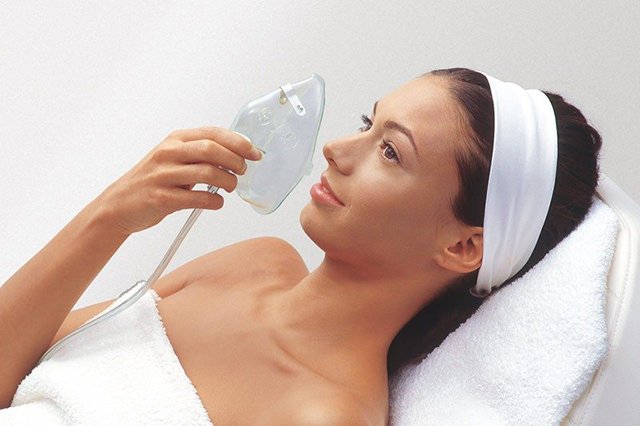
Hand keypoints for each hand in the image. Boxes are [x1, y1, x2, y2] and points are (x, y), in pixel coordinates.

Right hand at [94, 127, 261, 235]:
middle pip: (212, 149)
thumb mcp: (174, 158)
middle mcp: (169, 153)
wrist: (120, 204)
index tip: (254, 153)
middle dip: (235, 161)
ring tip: (230, 187)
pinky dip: (214, 201)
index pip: (213, 133)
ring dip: (228, 181)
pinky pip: (197, 198)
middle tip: (243, 171)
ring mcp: (163, 175)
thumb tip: (237, 155)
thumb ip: (200, 154)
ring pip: (208, 173)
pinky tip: (216, 202)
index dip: (238, 142)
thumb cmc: (153, 180)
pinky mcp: (161, 198)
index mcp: (175, 140)